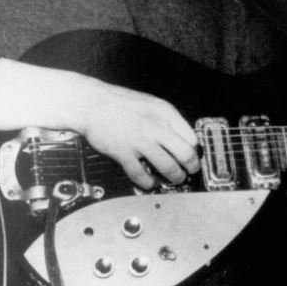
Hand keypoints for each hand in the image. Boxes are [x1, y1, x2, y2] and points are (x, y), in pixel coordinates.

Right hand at [74, 80, 199, 189]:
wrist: (92, 103)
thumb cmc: (121, 103)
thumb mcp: (153, 104)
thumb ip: (168, 120)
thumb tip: (184, 139)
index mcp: (166, 113)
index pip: (192, 138)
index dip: (195, 151)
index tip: (193, 157)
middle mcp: (156, 127)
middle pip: (185, 154)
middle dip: (191, 167)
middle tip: (190, 172)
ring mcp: (140, 141)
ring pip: (168, 167)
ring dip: (175, 177)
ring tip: (175, 179)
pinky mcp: (123, 153)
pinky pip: (140, 174)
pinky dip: (148, 183)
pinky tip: (150, 183)